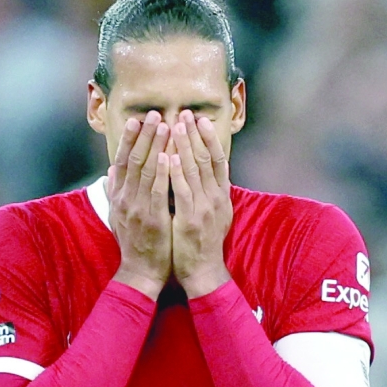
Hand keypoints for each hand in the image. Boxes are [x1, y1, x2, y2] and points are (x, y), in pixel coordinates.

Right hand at [108, 111, 171, 299]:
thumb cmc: (134, 243)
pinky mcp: (153, 219)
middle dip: (144, 135)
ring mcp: (138, 209)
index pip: (122, 161)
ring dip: (155, 146)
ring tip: (165, 125)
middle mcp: (126, 199)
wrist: (140, 271)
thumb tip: (110, 172)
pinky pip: (157, 191)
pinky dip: (162, 172)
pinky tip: (167, 155)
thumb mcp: (119, 216)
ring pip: (146, 171)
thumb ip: (115, 193)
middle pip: (134, 160)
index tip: (137, 120)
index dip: (129, 139)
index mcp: (119, 197)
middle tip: (154, 114)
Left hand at [169, 110, 232, 298]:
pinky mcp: (189, 219)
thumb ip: (206, 193)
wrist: (202, 272)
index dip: (209, 138)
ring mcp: (203, 208)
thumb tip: (204, 174)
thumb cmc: (202, 243)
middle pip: (205, 159)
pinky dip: (174, 171)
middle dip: (194, 135)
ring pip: (193, 170)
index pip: (217, 160)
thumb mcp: (211, 214)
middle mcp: (215, 198)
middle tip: (185, 113)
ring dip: (183, 145)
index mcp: (220, 196)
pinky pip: (181, 191)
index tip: (200, 120)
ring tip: (174, 125)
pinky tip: (166, 156)